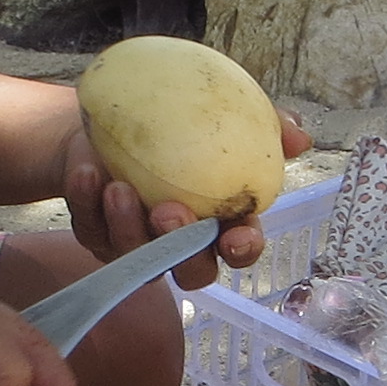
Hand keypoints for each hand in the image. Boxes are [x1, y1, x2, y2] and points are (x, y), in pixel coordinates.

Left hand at [62, 109, 314, 284]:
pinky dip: (87, 202)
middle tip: (168, 211)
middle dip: (181, 248)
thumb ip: (267, 127)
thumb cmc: (183, 123)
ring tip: (118, 186)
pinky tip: (86, 172)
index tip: (237, 236)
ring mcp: (137, 244)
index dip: (242, 249)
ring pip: (136, 257)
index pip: (240, 249)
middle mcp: (181, 244)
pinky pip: (91, 229)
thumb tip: (300, 136)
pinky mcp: (97, 234)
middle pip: (190, 270)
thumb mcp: (226, 117)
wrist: (115, 115)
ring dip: (128, 225)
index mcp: (221, 223)